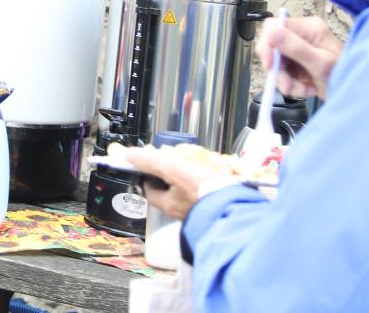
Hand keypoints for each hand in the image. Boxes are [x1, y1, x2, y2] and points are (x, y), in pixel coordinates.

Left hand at [119, 145, 233, 222]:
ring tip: (199, 167)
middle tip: (178, 164)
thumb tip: (129, 155)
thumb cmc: (205, 193)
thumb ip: (150, 162)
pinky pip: (209, 196)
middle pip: (171, 192)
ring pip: (189, 194)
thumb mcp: (173, 170)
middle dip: (173, 178)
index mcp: (170, 204)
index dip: (147, 176)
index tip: (148, 164)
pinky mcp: (218, 209)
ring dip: (192, 181)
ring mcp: (201, 211)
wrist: (239, 211)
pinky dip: (210, 187)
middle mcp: (183, 212)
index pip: (149, 190)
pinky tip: (218, 178)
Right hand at [258, 15, 342, 100]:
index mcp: (310, 28)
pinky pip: (284, 72)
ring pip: (277, 62)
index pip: (275, 26)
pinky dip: (291, 84)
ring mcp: (300, 49)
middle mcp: (303, 35)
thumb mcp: (321, 64)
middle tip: (287, 85)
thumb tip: (273, 33)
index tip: (270, 64)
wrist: (359, 95)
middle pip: (273, 47)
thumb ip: (297, 48)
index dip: (267, 44)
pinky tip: (305, 89)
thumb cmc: (346, 76)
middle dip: (278, 69)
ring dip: (285, 79)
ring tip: (301, 90)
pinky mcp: (299, 62)